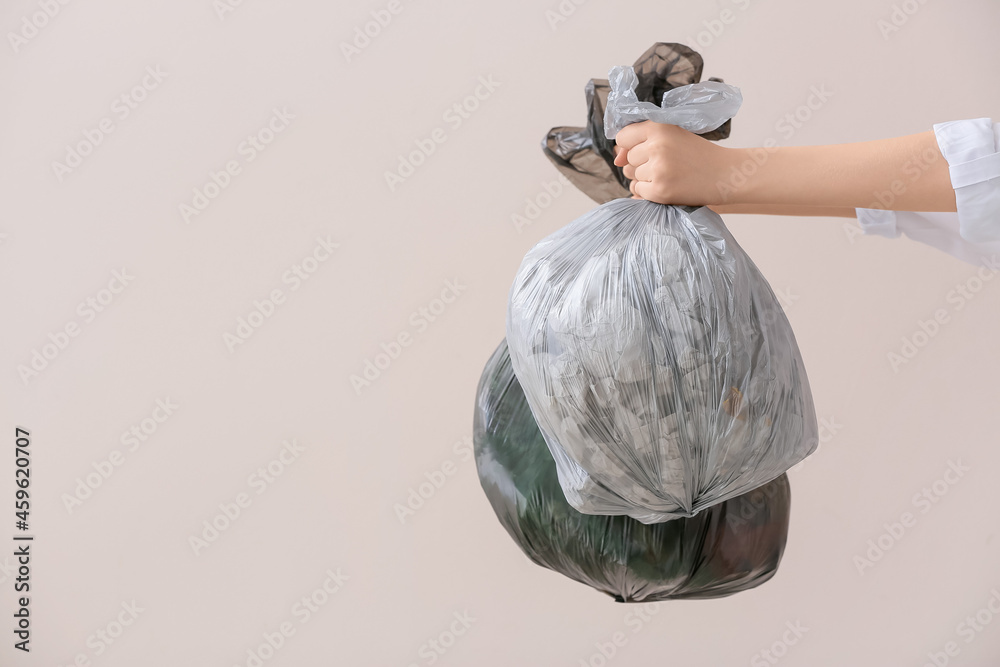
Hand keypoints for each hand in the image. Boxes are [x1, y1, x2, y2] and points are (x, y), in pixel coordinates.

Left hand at [613, 121, 734, 205]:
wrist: (724, 174)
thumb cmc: (696, 154)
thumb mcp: (672, 136)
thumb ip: (640, 142)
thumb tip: (616, 160)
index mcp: (659, 127)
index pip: (623, 137)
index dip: (630, 145)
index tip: (646, 149)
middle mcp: (656, 146)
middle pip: (627, 159)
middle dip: (640, 163)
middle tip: (666, 163)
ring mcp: (657, 170)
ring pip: (631, 176)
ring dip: (643, 178)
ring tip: (667, 174)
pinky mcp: (659, 190)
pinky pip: (637, 191)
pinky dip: (648, 191)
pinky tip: (667, 185)